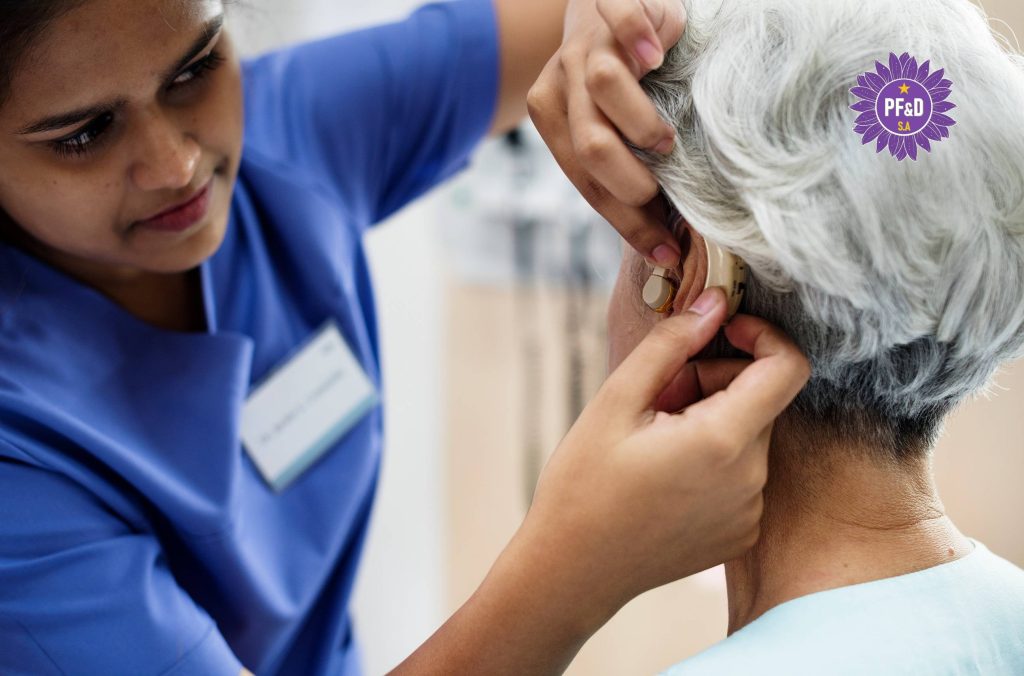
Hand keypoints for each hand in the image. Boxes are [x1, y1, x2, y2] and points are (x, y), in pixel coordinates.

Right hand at [510, 287, 810, 630]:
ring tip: (654, 438)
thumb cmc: (583, 485)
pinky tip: (664, 473)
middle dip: (717, 380)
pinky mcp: (741, 533)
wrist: (572, 571)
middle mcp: (752, 480)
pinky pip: (743, 473)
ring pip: (750, 435)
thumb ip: (671, 344)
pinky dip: (714, 457)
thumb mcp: (616, 401)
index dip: (762, 336)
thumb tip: (715, 302)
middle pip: (762, 399)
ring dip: (713, 418)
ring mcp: (750, 511)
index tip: (721, 331)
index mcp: (724, 441)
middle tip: (658, 395)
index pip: (788, 367)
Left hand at [528, 0, 687, 267]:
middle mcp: (561, 78)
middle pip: (589, 143)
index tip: (665, 249)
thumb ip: (621, 166)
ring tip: (666, 140)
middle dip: (629, 183)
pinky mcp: (609, 1)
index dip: (625, 220)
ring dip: (639, 123)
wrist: (608, 3)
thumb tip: (664, 244)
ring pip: (601, 85)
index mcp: (553, 115)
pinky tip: (659, 56)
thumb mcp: (611, 123)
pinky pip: (620, 16)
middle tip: (660, 193)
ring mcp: (584, 38)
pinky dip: (638, 37)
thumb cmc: (624, 77)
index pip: (584, 180)